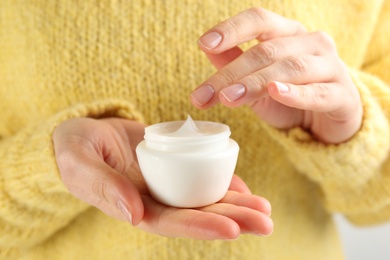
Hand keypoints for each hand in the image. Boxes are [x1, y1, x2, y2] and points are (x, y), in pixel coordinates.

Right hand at [53, 117, 272, 238]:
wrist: (83, 133)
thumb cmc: (74, 149)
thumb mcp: (79, 163)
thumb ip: (103, 187)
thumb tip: (133, 215)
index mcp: (134, 206)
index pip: (172, 222)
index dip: (202, 226)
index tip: (233, 228)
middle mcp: (155, 200)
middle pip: (197, 214)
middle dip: (233, 219)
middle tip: (266, 221)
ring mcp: (166, 184)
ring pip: (205, 198)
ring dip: (236, 204)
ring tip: (265, 208)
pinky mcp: (172, 165)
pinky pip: (201, 177)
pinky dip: (223, 182)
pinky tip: (245, 188)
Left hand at [191, 7, 362, 143]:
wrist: (329, 123)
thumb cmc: (291, 97)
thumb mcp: (257, 82)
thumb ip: (235, 64)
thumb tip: (206, 47)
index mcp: (289, 34)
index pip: (259, 20)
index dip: (232, 29)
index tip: (204, 43)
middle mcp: (311, 43)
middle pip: (267, 50)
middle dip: (231, 74)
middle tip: (203, 95)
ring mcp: (331, 67)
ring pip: (290, 69)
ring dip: (255, 83)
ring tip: (228, 97)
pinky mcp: (343, 96)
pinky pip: (319, 92)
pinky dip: (296, 93)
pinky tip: (277, 92)